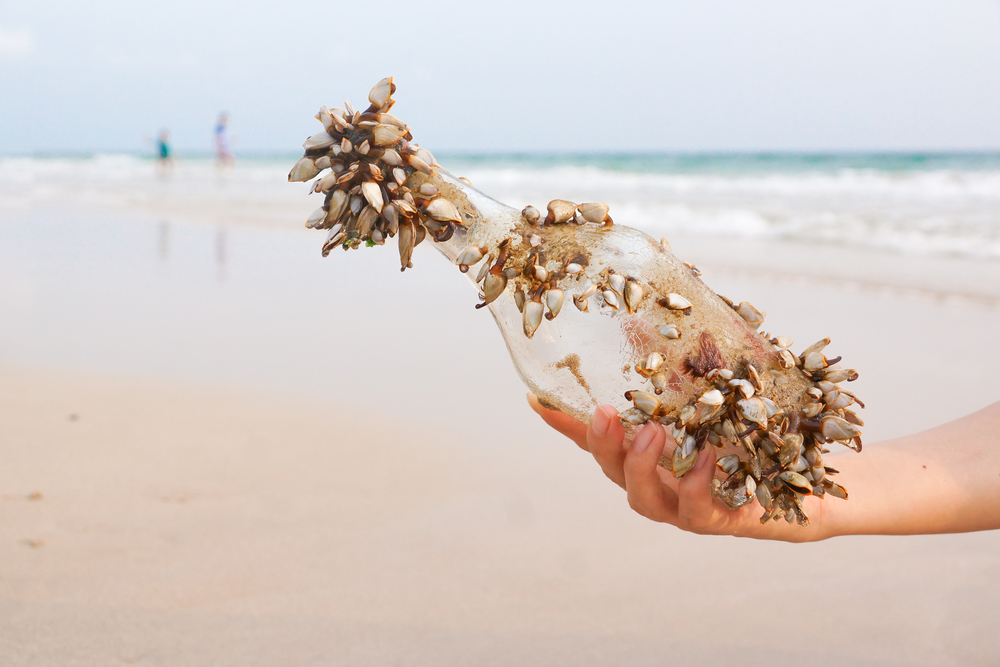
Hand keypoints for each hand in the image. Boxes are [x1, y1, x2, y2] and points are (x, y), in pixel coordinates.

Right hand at [527, 394, 834, 541]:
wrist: (820, 479)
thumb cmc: (764, 429)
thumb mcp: (724, 393)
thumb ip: (691, 367)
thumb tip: (663, 313)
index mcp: (654, 452)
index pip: (599, 438)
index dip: (565, 422)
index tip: (534, 397)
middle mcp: (662, 482)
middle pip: (612, 471)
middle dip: (602, 443)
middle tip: (607, 413)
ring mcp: (688, 507)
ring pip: (644, 498)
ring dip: (640, 466)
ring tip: (651, 432)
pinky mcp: (725, 520)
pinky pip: (700, 509)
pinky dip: (699, 483)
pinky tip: (708, 455)